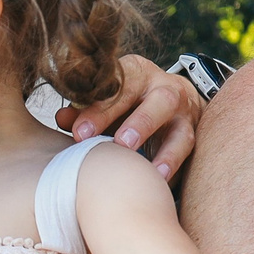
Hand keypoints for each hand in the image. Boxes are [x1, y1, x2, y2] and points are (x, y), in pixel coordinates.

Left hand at [55, 54, 201, 183]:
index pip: (119, 88)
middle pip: (158, 101)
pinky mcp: (192, 133)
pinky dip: (174, 165)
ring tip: (151, 169)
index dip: (99, 110)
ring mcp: (183, 112)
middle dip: (139, 123)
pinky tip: (160, 180)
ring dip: (166, 150)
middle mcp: (164, 88)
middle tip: (119, 145)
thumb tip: (61, 118)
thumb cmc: (126, 103)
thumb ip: (84, 110)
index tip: (79, 133)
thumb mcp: (106, 102)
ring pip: (180, 128)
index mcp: (136, 73)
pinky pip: (188, 150)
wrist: (171, 100)